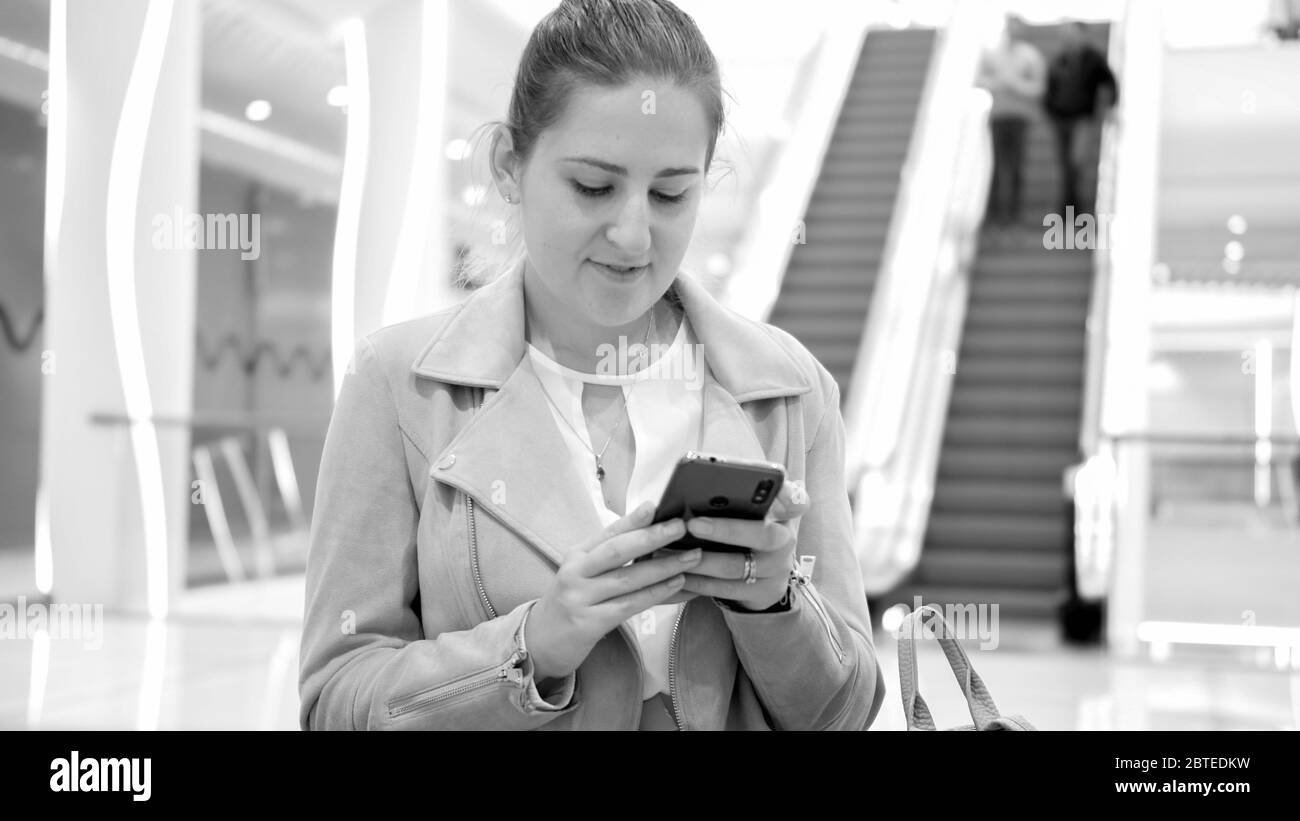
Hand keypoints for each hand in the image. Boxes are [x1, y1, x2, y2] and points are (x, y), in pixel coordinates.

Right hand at [525, 501, 702, 680]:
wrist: (541, 641)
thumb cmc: (572, 602)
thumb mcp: (583, 573)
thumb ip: (609, 556)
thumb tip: (651, 534)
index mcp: (576, 555)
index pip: (608, 532)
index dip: (632, 519)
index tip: (656, 506)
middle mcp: (575, 573)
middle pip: (617, 551)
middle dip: (652, 537)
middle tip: (680, 527)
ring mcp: (580, 598)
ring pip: (627, 579)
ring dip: (663, 567)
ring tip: (691, 557)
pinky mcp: (588, 624)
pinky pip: (629, 605)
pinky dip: (656, 594)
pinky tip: (676, 585)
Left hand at [675, 479, 810, 610]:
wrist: (764, 577)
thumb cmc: (749, 534)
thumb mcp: (753, 514)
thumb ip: (739, 501)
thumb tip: (697, 492)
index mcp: (784, 513)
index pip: (796, 501)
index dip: (788, 497)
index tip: (771, 491)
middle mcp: (786, 540)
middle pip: (763, 534)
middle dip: (726, 530)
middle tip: (693, 524)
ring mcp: (777, 569)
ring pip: (736, 565)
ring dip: (701, 560)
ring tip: (672, 553)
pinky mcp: (763, 592)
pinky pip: (726, 589)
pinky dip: (699, 582)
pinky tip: (679, 575)